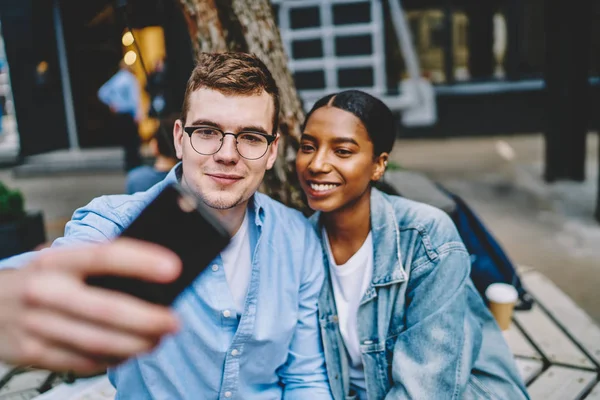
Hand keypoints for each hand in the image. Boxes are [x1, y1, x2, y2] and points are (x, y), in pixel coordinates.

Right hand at [0, 239, 180, 374]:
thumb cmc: (41, 279)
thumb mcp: (63, 261)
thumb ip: (100, 267)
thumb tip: (154, 282)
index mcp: (56, 261)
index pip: (104, 256)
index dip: (141, 261)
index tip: (173, 268)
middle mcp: (44, 291)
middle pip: (107, 309)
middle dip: (148, 319)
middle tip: (175, 321)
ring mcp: (36, 326)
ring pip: (98, 342)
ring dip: (136, 344)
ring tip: (159, 339)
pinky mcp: (32, 354)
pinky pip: (83, 362)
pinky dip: (113, 359)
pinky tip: (130, 352)